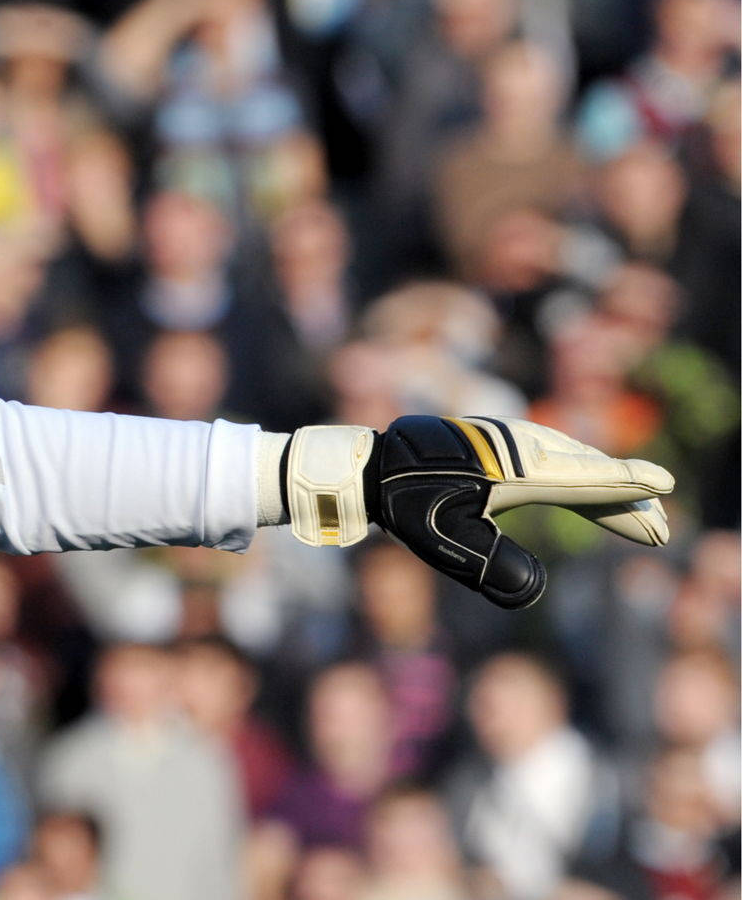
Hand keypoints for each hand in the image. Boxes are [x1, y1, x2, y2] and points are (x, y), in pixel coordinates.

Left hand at [282, 416, 672, 608]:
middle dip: (627, 500)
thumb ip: (493, 566)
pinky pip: (554, 458)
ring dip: (606, 486)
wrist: (372, 466)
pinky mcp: (501, 442)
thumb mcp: (446, 543)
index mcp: (513, 471)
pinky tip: (593, 489)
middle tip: (660, 530)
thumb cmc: (407, 505)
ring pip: (574, 462)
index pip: (582, 479)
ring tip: (638, 515)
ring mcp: (510, 440)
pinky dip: (581, 474)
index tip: (662, 483)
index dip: (625, 484)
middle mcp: (518, 448)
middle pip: (588, 473)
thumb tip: (536, 593)